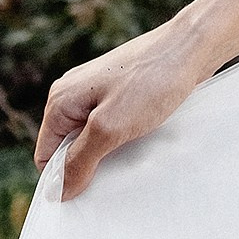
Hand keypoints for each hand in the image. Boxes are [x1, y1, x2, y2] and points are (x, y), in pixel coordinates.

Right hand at [35, 23, 206, 199]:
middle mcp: (74, 93)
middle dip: (88, 165)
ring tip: (132, 154)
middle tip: (116, 172)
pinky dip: (123, 138)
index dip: (64, 178)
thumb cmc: (152, 81)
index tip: (89, 191)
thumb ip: (80, 161)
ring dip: (109, 152)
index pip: (46, 156)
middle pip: (68, 148)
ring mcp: (98, 91)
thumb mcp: (110, 128)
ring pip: (92, 138)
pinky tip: (142, 140)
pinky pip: (112, 126)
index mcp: (61, 100)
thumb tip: (57, 192)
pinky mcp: (121, 92)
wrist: (192, 47)